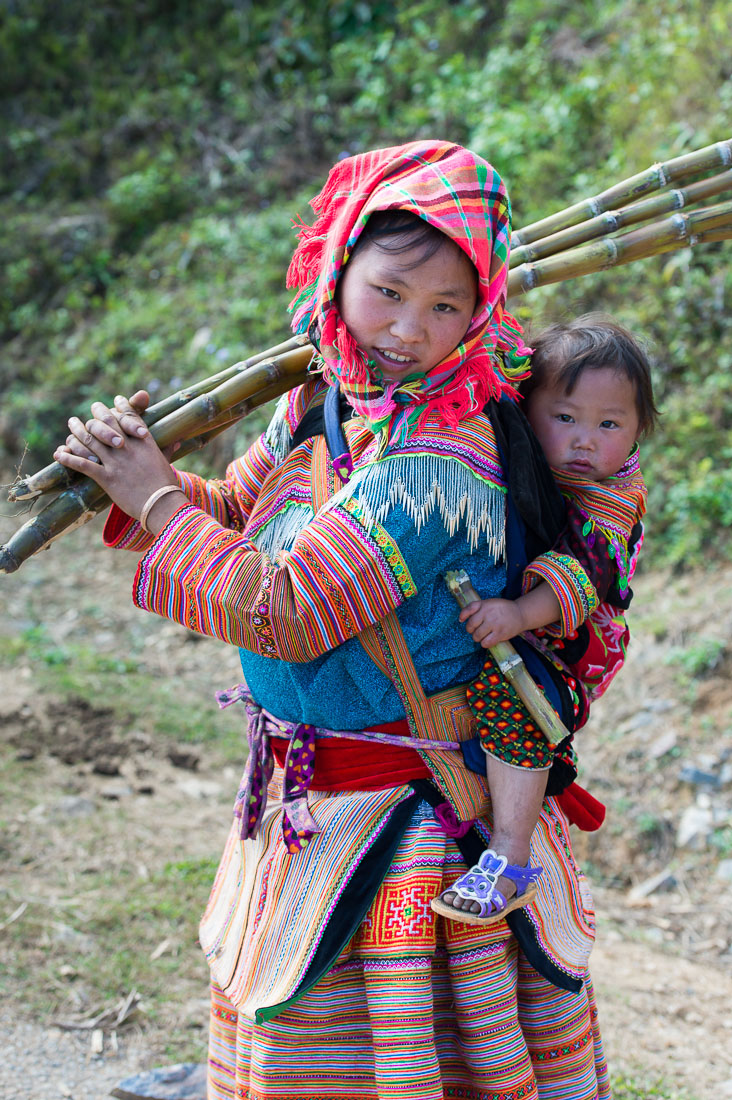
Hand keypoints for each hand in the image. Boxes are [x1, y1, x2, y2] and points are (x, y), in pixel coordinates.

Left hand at [54, 394, 184, 529]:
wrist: (163, 505)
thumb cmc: (167, 486)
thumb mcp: (168, 463)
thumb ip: (168, 450)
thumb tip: (177, 441)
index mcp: (144, 442)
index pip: (130, 416)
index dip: (121, 406)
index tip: (115, 400)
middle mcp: (128, 447)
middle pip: (106, 422)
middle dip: (96, 413)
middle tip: (91, 408)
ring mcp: (116, 462)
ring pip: (90, 440)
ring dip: (76, 430)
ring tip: (71, 423)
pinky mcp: (107, 478)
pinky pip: (83, 464)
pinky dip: (69, 458)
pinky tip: (59, 454)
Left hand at [459, 598, 524, 647]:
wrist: (520, 613)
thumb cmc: (502, 609)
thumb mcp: (489, 603)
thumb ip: (475, 607)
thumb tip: (460, 619)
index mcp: (485, 604)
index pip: (468, 610)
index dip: (462, 616)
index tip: (461, 620)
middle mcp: (489, 614)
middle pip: (471, 626)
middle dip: (471, 630)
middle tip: (476, 630)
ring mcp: (494, 624)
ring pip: (477, 636)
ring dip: (477, 638)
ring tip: (483, 635)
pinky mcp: (500, 633)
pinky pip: (486, 643)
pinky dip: (485, 643)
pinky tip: (488, 640)